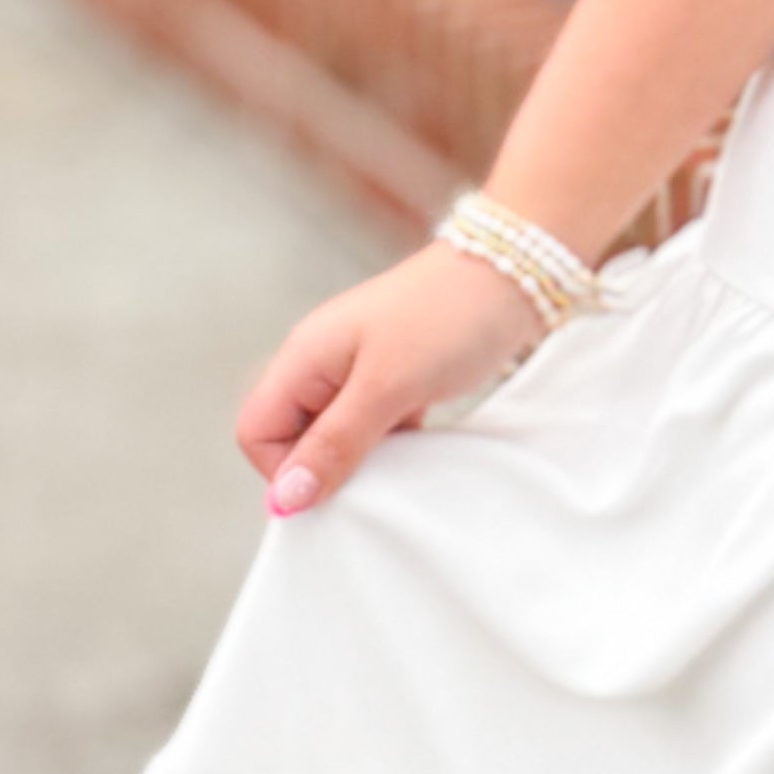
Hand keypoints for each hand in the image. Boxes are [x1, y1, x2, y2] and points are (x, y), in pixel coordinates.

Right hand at [235, 241, 545, 516]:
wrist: (517, 274)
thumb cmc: (448, 318)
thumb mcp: (388, 387)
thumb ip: (335, 443)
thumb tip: (286, 500)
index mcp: (304, 357)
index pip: (257, 431)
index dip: (285, 470)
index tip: (335, 489)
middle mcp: (322, 363)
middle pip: (292, 437)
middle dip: (323, 469)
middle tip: (373, 482)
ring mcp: (358, 369)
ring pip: (336, 435)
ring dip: (361, 459)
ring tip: (402, 462)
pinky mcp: (396, 377)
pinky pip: (373, 427)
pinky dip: (390, 445)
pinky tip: (419, 448)